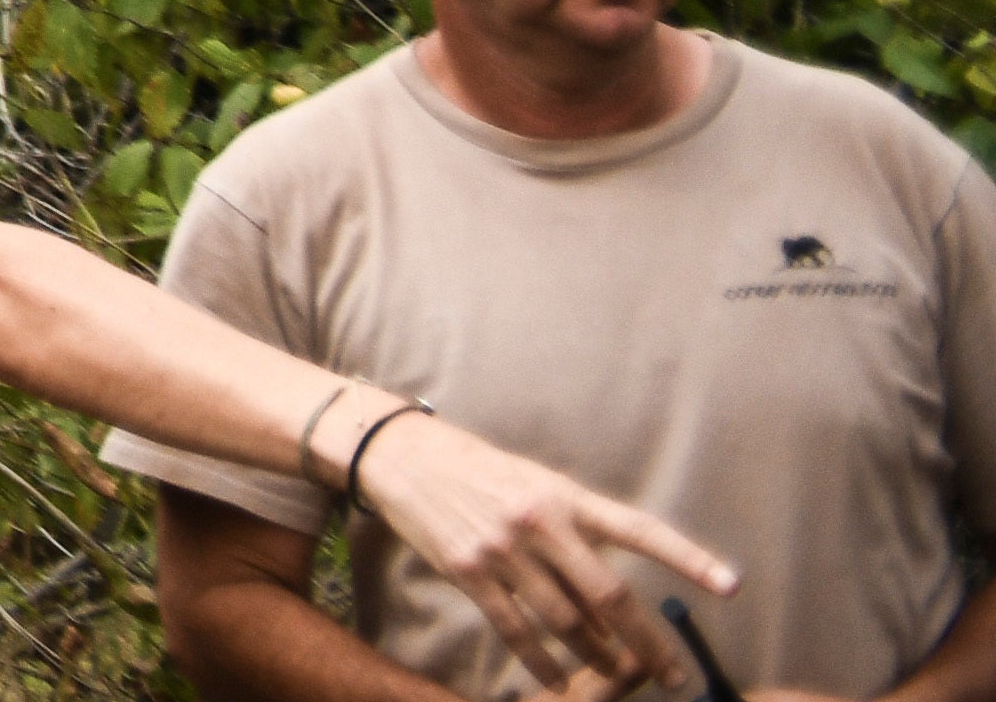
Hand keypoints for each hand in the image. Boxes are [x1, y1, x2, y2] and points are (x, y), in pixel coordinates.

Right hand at [357, 409, 736, 689]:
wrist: (403, 456)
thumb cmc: (480, 473)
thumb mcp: (534, 487)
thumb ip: (575, 538)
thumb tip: (613, 610)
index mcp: (564, 496)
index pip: (639, 529)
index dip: (688, 558)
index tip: (731, 586)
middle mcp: (539, 522)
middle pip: (609, 595)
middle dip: (648, 642)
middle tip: (675, 675)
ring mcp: (502, 548)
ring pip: (567, 621)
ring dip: (599, 657)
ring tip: (619, 676)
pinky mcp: (467, 571)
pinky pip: (516, 630)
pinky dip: (542, 663)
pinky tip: (559, 682)